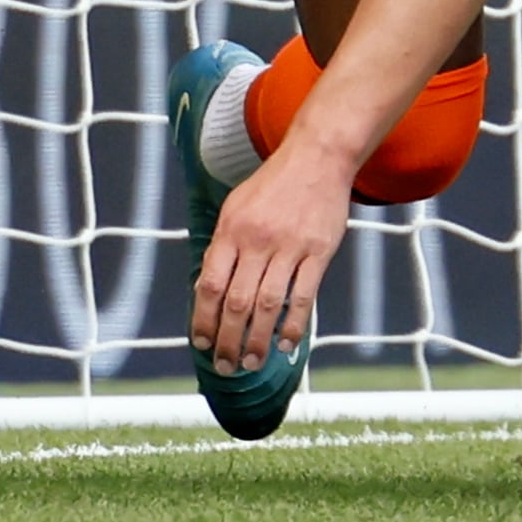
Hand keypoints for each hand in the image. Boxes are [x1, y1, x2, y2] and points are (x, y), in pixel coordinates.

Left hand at [193, 135, 353, 375]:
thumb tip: (206, 291)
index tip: (201, 343)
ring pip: (268, 305)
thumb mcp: (236, 206)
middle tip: (225, 365)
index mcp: (232, 230)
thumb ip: (222, 246)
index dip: (203, 320)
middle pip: (237, 302)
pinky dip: (293, 325)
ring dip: (257, 340)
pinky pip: (304, 296)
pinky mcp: (319, 251)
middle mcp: (258, 240)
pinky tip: (285, 344)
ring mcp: (290, 247)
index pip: (210, 285)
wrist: (317, 156)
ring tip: (252, 362)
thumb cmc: (273, 185)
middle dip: (227, 340)